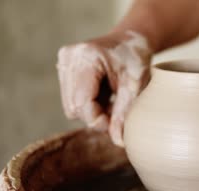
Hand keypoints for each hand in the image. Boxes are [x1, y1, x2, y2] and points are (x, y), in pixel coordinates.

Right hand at [57, 31, 151, 145]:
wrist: (130, 40)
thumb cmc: (136, 59)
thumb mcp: (135, 85)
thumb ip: (124, 113)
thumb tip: (118, 142)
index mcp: (87, 57)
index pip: (82, 103)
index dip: (98, 120)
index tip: (116, 124)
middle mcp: (69, 58)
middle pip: (74, 107)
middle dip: (96, 117)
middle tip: (117, 113)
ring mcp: (63, 62)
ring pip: (71, 106)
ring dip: (92, 111)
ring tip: (111, 101)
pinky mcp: (63, 67)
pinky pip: (71, 99)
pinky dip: (88, 103)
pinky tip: (103, 94)